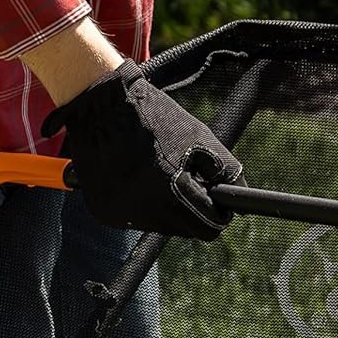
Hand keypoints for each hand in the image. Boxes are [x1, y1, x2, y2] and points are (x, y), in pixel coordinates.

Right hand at [42, 61, 243, 239]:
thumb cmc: (154, 117)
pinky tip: (136, 178)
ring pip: (160, 226)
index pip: (208, 228)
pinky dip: (142, 204)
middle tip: (188, 183)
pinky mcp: (105, 214)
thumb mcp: (198, 137)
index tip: (216, 201)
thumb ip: (224, 169)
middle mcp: (146, 210)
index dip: (217, 213)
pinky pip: (135, 219)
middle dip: (193, 210)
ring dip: (167, 207)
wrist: (100, 107)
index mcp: (172, 191)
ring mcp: (123, 215)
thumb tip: (237, 195)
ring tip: (159, 175)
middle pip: (185, 231)